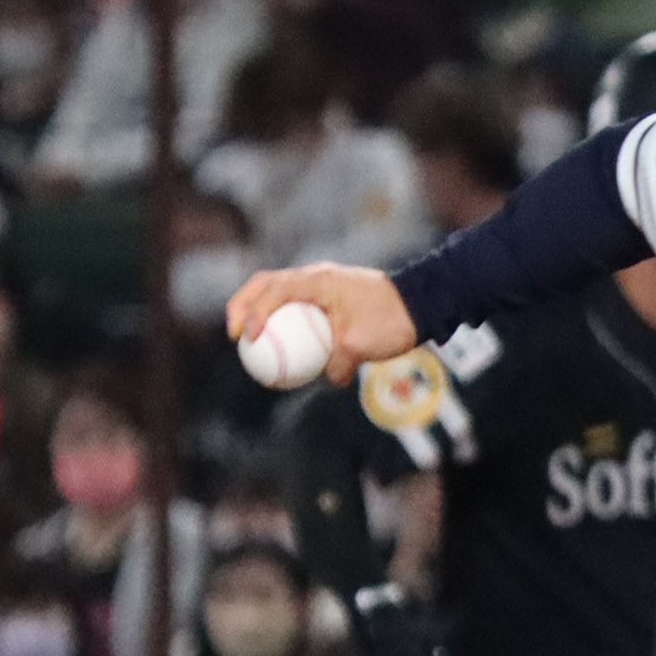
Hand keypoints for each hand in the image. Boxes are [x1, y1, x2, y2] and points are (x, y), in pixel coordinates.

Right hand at [229, 264, 415, 385]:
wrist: (422, 303)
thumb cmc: (392, 320)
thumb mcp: (362, 346)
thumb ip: (338, 362)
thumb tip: (328, 378)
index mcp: (319, 280)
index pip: (274, 291)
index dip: (254, 312)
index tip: (248, 338)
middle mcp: (316, 277)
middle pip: (265, 284)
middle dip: (242, 305)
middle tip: (233, 335)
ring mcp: (321, 284)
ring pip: (278, 293)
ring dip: (258, 310)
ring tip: (246, 340)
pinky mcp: (329, 296)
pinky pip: (297, 307)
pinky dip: (282, 321)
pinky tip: (279, 348)